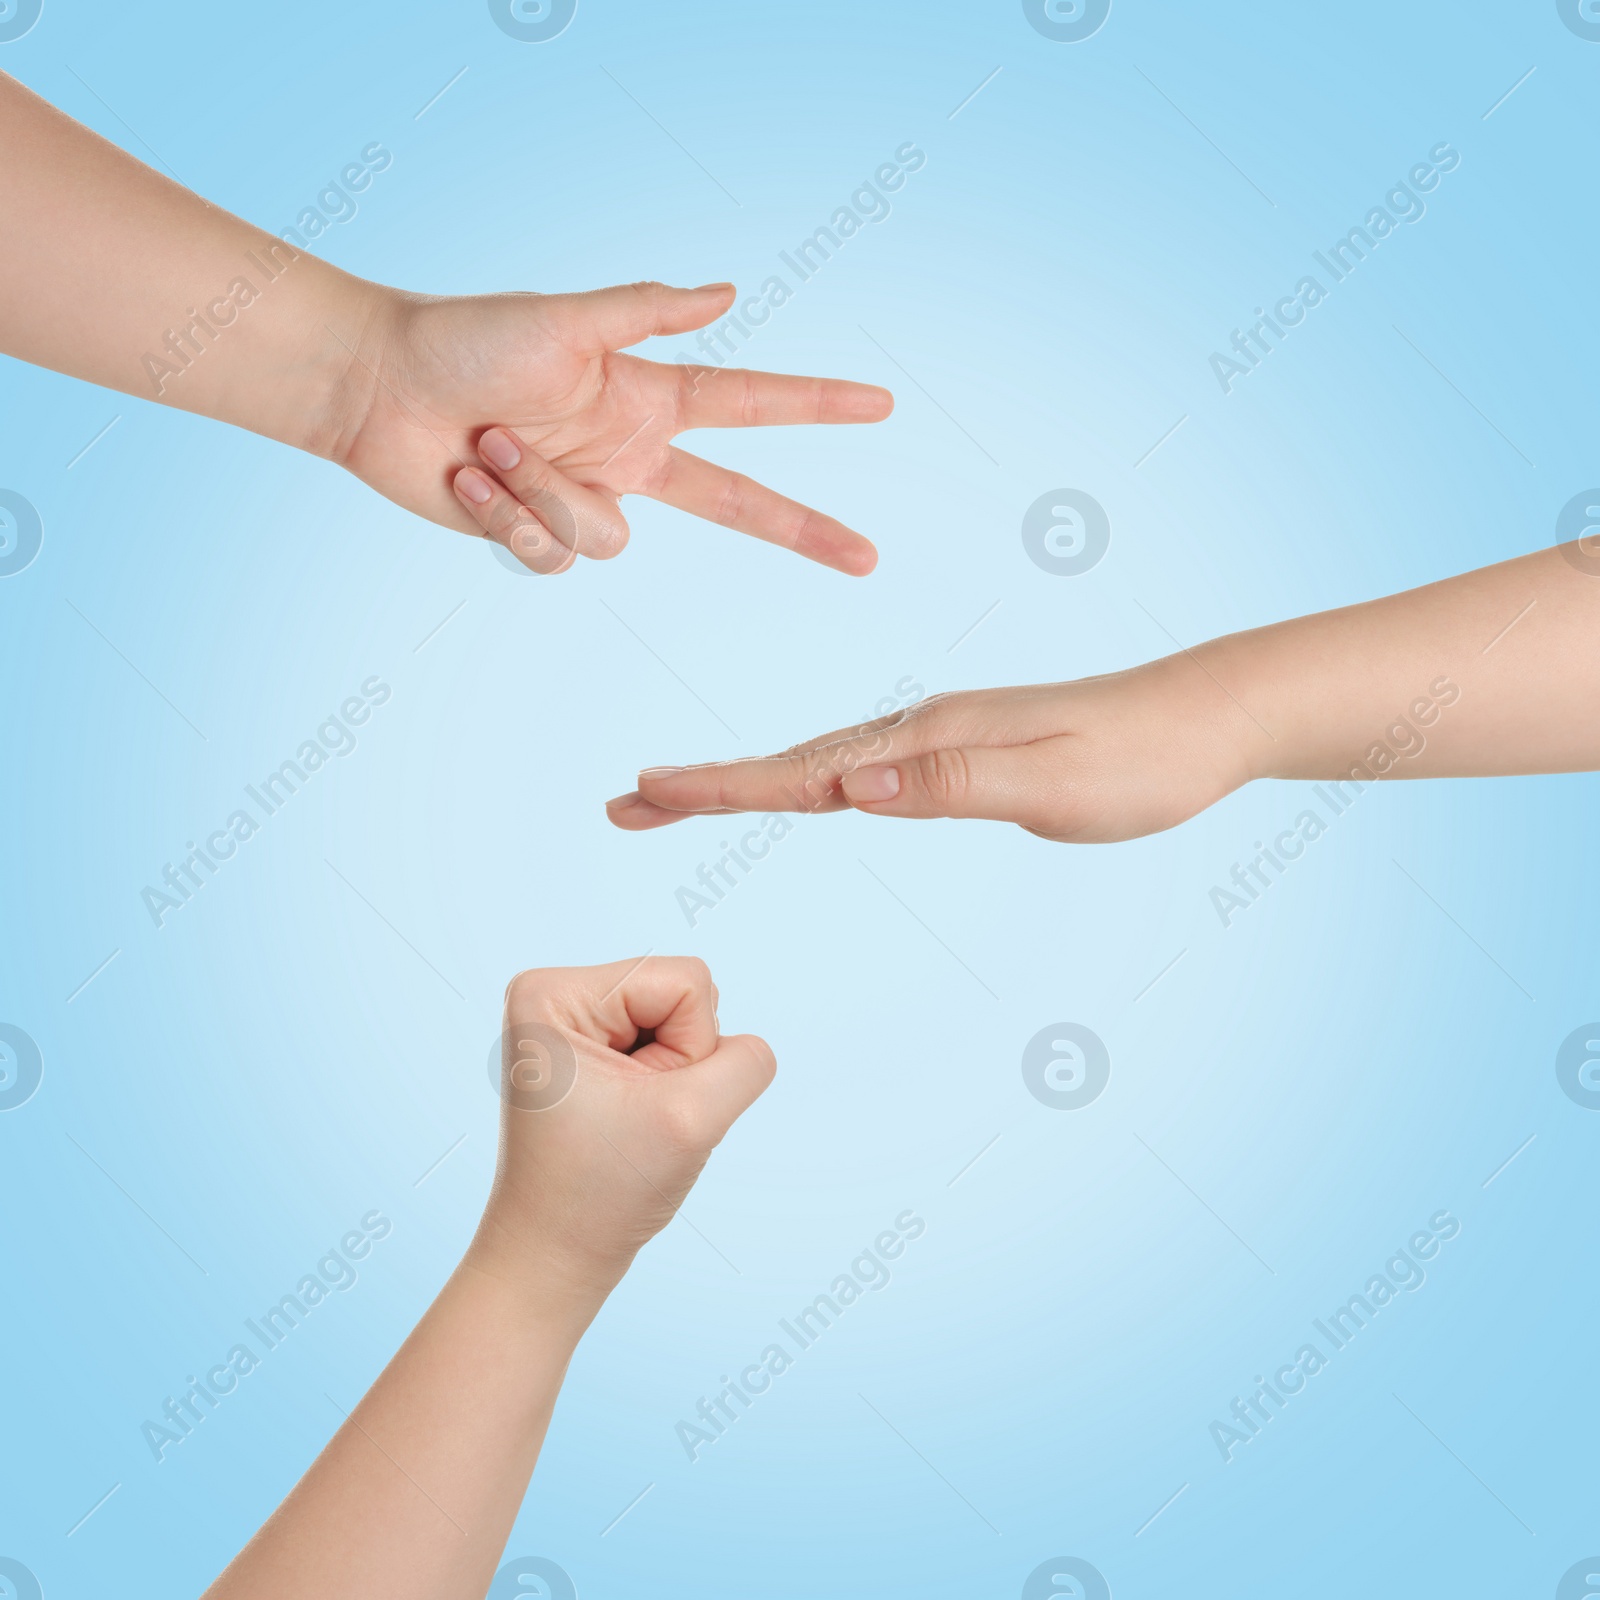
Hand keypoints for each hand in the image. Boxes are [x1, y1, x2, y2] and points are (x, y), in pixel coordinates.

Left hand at [330, 281, 891, 574]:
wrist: (381, 390)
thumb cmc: (468, 340)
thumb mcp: (565, 320)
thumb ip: (648, 314)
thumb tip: (728, 291)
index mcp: (645, 401)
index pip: (751, 407)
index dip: (817, 406)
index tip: (879, 404)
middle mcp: (627, 457)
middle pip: (736, 504)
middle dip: (802, 529)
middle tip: (865, 556)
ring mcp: (586, 500)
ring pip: (608, 539)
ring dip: (542, 489)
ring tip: (492, 440)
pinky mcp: (540, 537)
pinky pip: (555, 557)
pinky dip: (507, 516)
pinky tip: (469, 478)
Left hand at [471, 957, 774, 1305]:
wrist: (553, 1258)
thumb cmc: (599, 1195)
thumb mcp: (691, 1120)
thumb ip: (745, 1062)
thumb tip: (749, 1047)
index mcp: (555, 993)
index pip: (686, 981)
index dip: (688, 1051)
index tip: (638, 1106)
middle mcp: (556, 996)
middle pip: (684, 994)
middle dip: (682, 1064)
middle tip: (635, 1120)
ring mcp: (573, 1024)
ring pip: (682, 1023)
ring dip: (677, 1080)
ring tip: (631, 1124)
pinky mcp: (592, 1052)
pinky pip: (668, 1047)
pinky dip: (668, 1090)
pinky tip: (631, 1124)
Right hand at [606, 651, 1266, 842]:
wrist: (1207, 717)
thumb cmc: (1139, 759)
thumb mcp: (1049, 784)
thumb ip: (949, 783)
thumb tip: (850, 784)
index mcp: (929, 737)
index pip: (806, 770)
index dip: (723, 787)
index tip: (645, 792)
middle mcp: (922, 728)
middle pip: (794, 761)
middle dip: (708, 786)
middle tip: (629, 802)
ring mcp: (940, 735)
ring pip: (824, 764)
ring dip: (751, 782)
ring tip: (688, 798)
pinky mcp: (962, 749)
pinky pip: (865, 769)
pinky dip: (812, 781)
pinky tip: (810, 792)